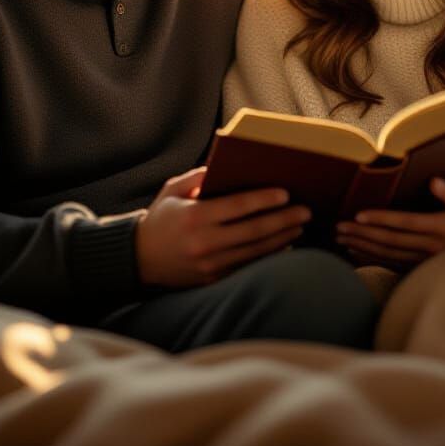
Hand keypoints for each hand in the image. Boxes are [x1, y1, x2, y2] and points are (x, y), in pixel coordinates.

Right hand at [136, 167, 311, 287]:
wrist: (138, 259)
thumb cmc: (161, 218)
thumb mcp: (173, 190)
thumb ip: (199, 177)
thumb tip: (229, 166)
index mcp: (194, 217)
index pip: (237, 207)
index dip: (264, 199)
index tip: (286, 193)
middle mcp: (204, 243)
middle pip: (253, 231)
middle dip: (283, 220)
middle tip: (306, 211)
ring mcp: (210, 265)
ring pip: (255, 252)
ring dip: (282, 239)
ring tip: (300, 226)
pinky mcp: (213, 280)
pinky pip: (247, 267)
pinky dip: (267, 256)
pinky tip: (284, 245)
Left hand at [335, 178, 444, 270]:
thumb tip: (434, 181)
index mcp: (440, 228)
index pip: (404, 223)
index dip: (381, 219)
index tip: (359, 214)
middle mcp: (430, 247)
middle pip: (390, 241)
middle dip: (362, 234)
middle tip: (339, 227)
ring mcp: (424, 261)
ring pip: (387, 254)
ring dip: (362, 247)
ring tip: (341, 239)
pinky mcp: (420, 269)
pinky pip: (392, 265)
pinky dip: (371, 259)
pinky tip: (355, 253)